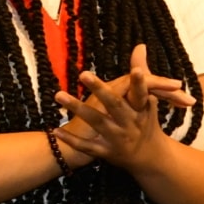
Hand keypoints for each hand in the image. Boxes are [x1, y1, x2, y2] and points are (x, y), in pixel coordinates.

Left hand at [55, 44, 172, 171]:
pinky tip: (55, 130)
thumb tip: (140, 45)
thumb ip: (141, 75)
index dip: (140, 83)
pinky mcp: (107, 152)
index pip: (141, 94)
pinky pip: (87, 146)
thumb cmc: (145, 123)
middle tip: (84, 74)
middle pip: (115, 105)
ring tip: (59, 95)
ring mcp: (118, 139)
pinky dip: (70, 140)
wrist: (149, 157)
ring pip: (98, 122)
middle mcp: (131, 124)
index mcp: (142, 111)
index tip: (135, 70)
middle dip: (100, 90)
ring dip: (78, 109)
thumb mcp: (146, 101)